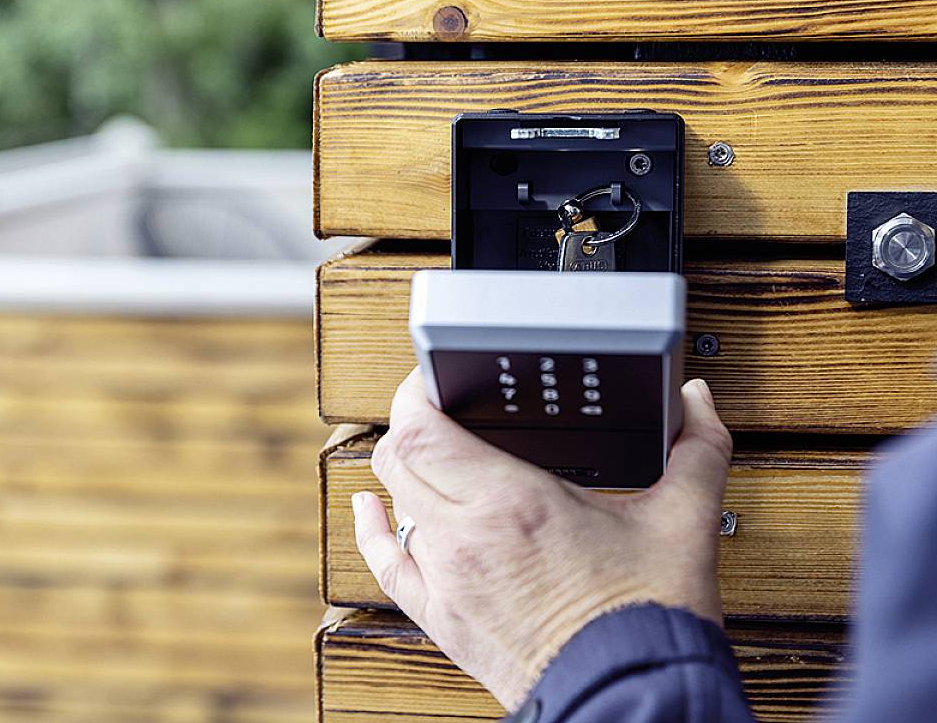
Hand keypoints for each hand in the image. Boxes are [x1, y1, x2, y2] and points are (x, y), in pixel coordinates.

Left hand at [352, 370, 732, 711]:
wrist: (635, 699)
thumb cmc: (650, 619)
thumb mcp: (683, 522)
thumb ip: (697, 450)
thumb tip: (696, 401)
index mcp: (513, 502)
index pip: (420, 428)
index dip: (412, 393)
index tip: (431, 377)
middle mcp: (465, 538)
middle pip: (398, 457)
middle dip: (411, 424)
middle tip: (439, 408)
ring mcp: (447, 580)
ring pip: (394, 503)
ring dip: (408, 473)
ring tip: (435, 454)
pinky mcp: (442, 619)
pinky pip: (386, 565)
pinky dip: (373, 529)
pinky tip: (372, 508)